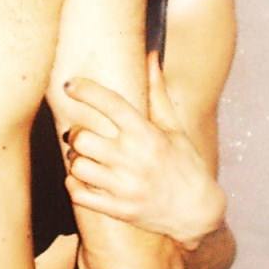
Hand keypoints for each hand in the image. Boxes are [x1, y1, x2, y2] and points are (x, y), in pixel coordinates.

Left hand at [63, 55, 225, 247]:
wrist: (197, 212)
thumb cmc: (185, 164)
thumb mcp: (174, 128)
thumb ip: (157, 93)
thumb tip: (152, 56)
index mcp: (147, 135)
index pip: (111, 104)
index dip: (87, 90)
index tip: (70, 84)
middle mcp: (133, 159)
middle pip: (82, 138)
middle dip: (78, 134)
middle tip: (85, 136)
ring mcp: (125, 187)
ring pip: (77, 165)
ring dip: (77, 160)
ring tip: (87, 159)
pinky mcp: (118, 209)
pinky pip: (78, 193)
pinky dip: (75, 184)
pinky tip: (85, 178)